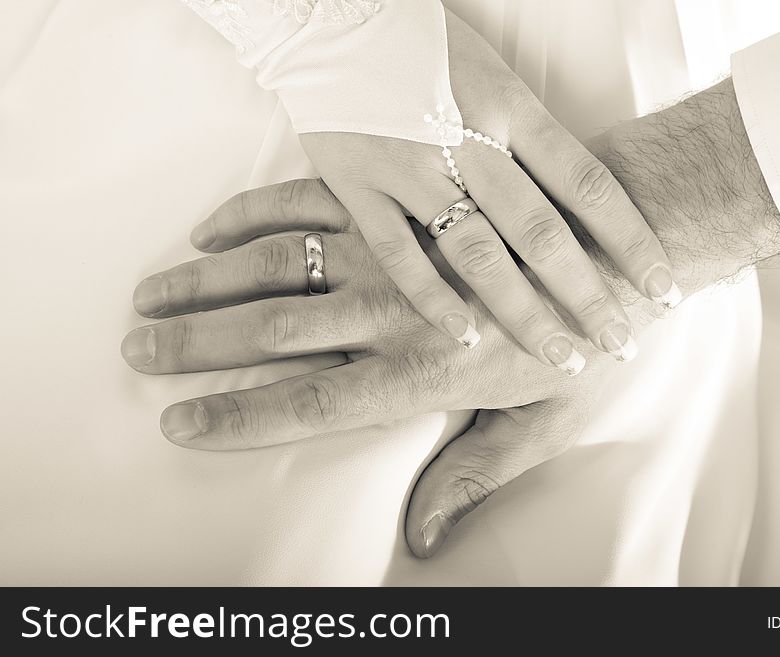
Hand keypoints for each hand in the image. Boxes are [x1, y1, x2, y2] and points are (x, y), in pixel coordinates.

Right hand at [124, 178, 625, 555]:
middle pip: (272, 333)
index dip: (236, 416)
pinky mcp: (401, 205)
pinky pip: (312, 203)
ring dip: (206, 283)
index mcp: (420, 374)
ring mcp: (393, 252)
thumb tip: (421, 539)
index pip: (309, 403)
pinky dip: (254, 213)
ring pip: (277, 266)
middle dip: (194, 343)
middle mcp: (393, 313)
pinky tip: (210, 229)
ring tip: (150, 293)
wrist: (621, 249)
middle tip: (135, 346)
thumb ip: (472, 478)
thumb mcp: (540, 426)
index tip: (178, 421)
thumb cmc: (584, 343)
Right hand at [187, 11, 678, 374]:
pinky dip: (432, 298)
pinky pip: (399, 253)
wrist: (329, 14)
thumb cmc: (423, 47)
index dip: (631, 240)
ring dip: (524, 312)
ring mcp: (409, 165)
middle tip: (621, 344)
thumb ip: (529, 136)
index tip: (663, 287)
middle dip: (587, 294)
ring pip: (477, 253)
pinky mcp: (357, 184)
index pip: (587, 183)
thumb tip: (578, 202)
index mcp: (509, 105)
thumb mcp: (493, 75)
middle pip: (541, 232)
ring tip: (561, 357)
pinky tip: (466, 335)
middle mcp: (466, 139)